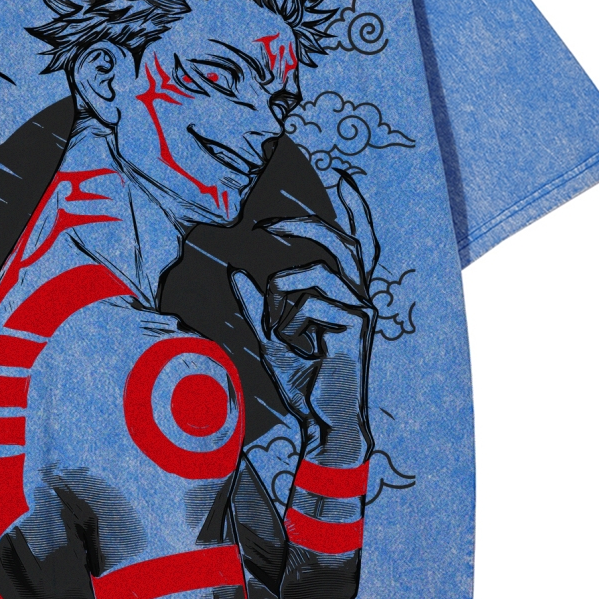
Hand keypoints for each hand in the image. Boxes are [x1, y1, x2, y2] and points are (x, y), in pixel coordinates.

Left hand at [231, 173, 377, 462]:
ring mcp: (362, 309)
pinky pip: (307, 304)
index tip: (344, 177)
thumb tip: (236, 271)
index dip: (354, 210)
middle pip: (337, 241)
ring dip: (281, 299)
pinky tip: (300, 349)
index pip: (356, 243)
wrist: (323, 421)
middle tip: (261, 224)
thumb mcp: (270, 336)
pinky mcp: (357, 325)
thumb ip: (255, 304)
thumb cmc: (304, 381)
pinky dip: (289, 325)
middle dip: (299, 223)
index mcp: (345, 294)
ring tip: (283, 332)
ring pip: (310, 274)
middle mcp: (359, 296)